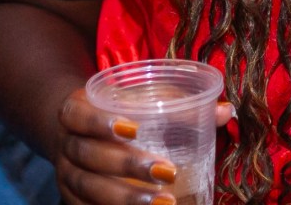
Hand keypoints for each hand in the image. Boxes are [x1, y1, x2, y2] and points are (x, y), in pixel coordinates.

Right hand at [56, 89, 235, 204]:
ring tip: (164, 203)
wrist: (76, 130)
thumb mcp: (140, 96)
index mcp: (75, 111)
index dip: (100, 122)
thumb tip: (226, 111)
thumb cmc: (119, 109)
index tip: (134, 127)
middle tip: (169, 172)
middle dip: (129, 167)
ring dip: (126, 198)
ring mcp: (64, 176)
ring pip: (89, 189)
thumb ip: (179, 103)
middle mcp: (65, 145)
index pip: (79, 116)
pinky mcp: (70, 200)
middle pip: (90, 157)